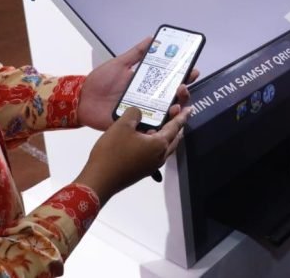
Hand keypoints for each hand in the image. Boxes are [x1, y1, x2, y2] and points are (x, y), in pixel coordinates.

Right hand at [73, 105, 188, 203]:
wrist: (99, 181)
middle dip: (177, 126)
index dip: (182, 116)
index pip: (175, 126)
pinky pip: (156, 154)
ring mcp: (151, 166)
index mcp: (159, 144)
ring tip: (162, 125)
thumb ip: (134, 114)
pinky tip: (146, 139)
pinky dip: (157, 144)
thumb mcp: (122, 126)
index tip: (190, 109)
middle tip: (177, 115)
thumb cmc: (112, 152)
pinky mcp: (142, 171)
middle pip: (174, 139)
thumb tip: (139, 113)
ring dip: (167, 136)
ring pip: (165, 148)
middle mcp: (160, 156)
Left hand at [78, 37, 197, 130]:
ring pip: (166, 112)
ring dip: (175, 108)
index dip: (183, 74)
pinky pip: (151, 127)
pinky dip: (160, 126)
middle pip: (172, 96)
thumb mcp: (119, 64)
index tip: (193, 69)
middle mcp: (147, 98)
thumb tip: (152, 38)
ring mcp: (143, 112)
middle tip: (183, 87)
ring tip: (175, 105)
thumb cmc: (99, 81)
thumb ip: (136, 53)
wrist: (81, 100)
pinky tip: (164, 123)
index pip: (170, 79)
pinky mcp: (135, 125)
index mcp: (145, 83)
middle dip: (183, 92)